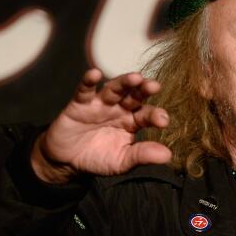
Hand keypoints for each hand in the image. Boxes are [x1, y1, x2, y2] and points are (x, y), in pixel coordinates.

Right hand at [31, 69, 171, 183]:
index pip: (148, 115)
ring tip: (135, 77)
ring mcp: (100, 104)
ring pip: (113, 89)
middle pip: (134, 96)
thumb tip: (167, 156)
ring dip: (124, 82)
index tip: (163, 120)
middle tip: (154, 86)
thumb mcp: (122, 161)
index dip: (156, 115)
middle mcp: (120, 109)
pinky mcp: (79, 104)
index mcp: (134, 122)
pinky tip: (95, 73)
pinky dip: (88, 81)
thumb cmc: (99, 158)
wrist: (68, 161)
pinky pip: (84, 90)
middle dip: (144, 90)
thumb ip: (142, 156)